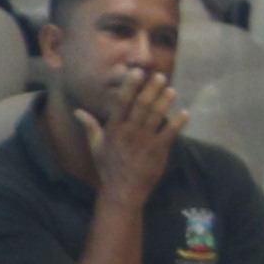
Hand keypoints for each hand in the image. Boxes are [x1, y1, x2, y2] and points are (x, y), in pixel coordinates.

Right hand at [92, 69, 182, 209]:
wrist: (121, 191)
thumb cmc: (108, 167)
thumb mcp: (96, 146)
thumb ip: (90, 126)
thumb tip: (78, 111)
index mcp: (114, 129)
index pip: (122, 103)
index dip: (130, 86)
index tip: (137, 72)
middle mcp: (128, 132)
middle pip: (141, 106)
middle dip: (151, 89)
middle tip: (161, 76)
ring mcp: (143, 141)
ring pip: (155, 116)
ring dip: (165, 102)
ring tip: (171, 90)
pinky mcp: (157, 151)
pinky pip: (169, 134)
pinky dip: (177, 123)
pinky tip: (185, 113)